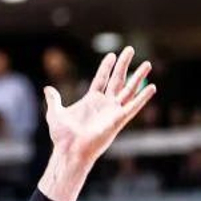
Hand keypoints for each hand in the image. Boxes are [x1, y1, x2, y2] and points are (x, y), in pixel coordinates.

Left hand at [44, 47, 156, 164]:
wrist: (70, 151)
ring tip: (147, 64)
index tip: (112, 55)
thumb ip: (54, 100)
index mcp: (92, 100)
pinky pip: (133, 106)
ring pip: (129, 90)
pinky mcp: (118, 120)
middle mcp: (105, 104)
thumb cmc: (63, 137)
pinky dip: (143, 97)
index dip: (106, 67)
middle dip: (124, 64)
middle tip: (130, 49)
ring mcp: (113, 111)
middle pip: (117, 79)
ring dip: (138, 77)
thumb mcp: (56, 113)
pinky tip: (152, 87)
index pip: (102, 79)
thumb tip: (47, 89)